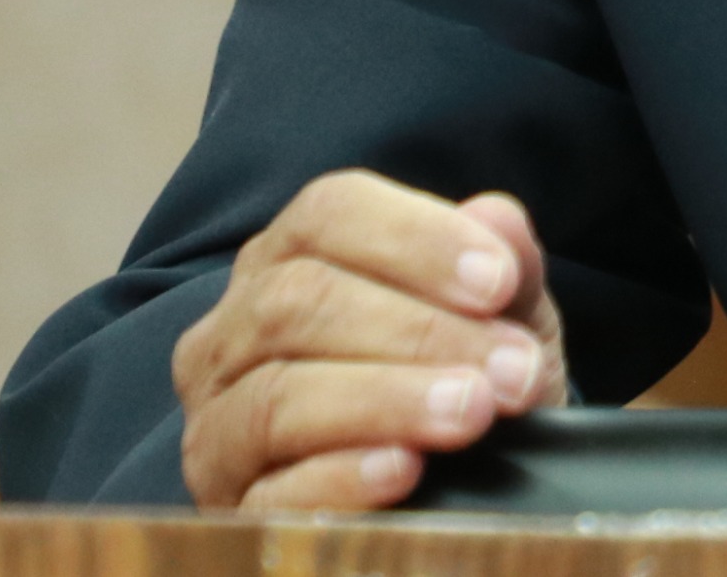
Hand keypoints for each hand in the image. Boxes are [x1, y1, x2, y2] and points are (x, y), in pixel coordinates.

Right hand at [173, 172, 565, 508]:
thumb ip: (507, 267)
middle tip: (509, 370)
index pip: (328, 213)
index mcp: (288, 260)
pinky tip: (406, 470)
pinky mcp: (228, 513)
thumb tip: (497, 221)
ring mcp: (217, 427)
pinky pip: (271, 494)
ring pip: (276, 396)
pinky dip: (344, 477)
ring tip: (472, 413)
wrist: (461, 489)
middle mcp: (233, 334)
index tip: (500, 284)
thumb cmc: (466, 378)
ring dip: (387, 401)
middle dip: (417, 331)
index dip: (417, 240)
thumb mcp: (503, 320)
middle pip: (298, 301)